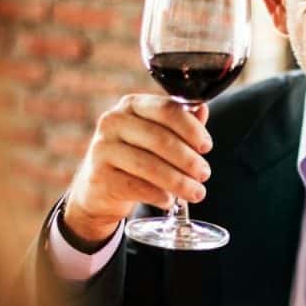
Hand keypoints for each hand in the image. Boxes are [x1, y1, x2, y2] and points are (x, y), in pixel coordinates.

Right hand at [62, 95, 213, 244]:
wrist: (99, 189)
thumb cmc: (136, 156)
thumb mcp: (157, 135)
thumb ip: (180, 123)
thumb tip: (201, 108)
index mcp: (132, 104)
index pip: (167, 110)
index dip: (192, 129)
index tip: (206, 146)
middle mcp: (113, 122)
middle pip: (161, 139)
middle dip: (189, 159)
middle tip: (204, 174)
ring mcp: (102, 148)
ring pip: (149, 166)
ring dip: (179, 182)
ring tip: (197, 192)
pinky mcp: (99, 176)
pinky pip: (137, 187)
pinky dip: (159, 195)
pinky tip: (169, 201)